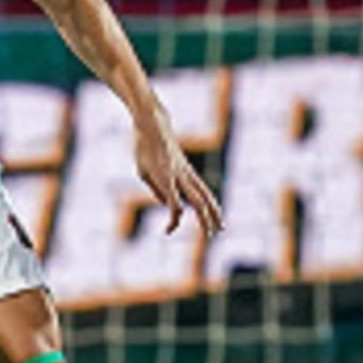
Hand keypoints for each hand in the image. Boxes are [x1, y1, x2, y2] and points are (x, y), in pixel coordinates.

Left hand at [133, 117, 223, 236]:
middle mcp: (179, 175)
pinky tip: (213, 212)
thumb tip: (167, 203)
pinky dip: (209, 201)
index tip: (168, 230)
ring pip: (205, 195)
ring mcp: (187, 171)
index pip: (174, 202)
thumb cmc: (143, 148)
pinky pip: (202, 188)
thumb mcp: (142, 171)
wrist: (154, 125)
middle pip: (197, 200)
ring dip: (213, 212)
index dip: (174, 218)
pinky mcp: (189, 169)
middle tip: (209, 236)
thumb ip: (155, 189)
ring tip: (220, 229)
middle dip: (204, 219)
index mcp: (165, 177)